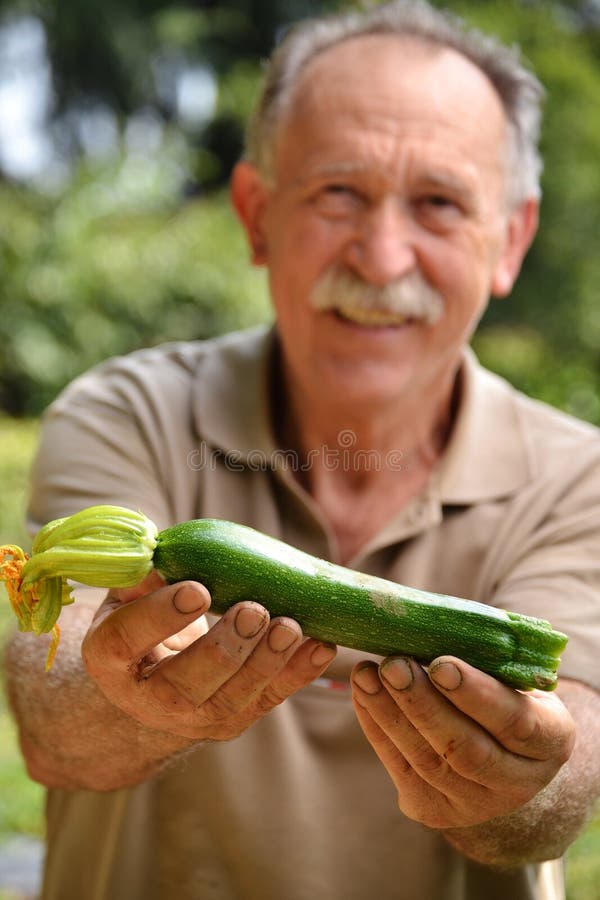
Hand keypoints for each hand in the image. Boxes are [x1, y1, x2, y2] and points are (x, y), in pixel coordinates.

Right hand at [82, 574, 336, 740]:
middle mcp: (149, 699)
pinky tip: (322, 646)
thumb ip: (144, 576)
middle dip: (224, 648)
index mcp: (111, 659)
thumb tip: (167, 551)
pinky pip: (270, 698)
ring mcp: (196, 716)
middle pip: (186, 684)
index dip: (161, 616)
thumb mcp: (127, 599)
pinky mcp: (236, 718)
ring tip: (290, 625)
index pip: (129, 639)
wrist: (150, 687)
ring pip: (233, 698)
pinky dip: (299, 674)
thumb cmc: (141, 626)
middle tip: (254, 610)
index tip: (197, 590)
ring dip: (267, 661)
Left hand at [351, 655, 574, 828]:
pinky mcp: (434, 809)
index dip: (477, 694)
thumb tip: (433, 625)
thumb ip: (487, 661)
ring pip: (428, 761)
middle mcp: (518, 782)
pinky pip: (401, 767)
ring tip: (367, 674)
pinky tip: (363, 693)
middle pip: (466, 749)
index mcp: (550, 742)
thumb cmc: (504, 697)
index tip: (442, 663)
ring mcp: (474, 804)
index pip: (516, 722)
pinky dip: (377, 727)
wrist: (501, 757)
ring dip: (390, 714)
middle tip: (394, 665)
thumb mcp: (514, 678)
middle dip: (423, 704)